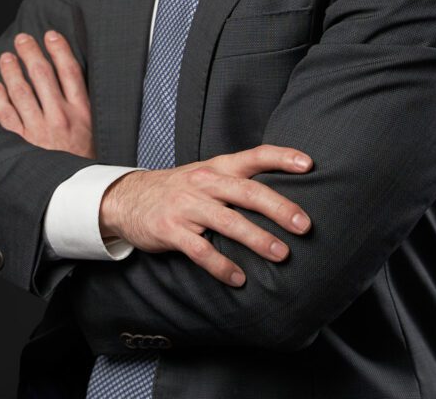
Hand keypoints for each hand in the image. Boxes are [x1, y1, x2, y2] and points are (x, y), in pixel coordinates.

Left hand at [0, 30, 95, 158]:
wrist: (78, 199)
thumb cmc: (88, 166)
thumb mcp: (97, 135)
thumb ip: (86, 111)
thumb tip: (75, 86)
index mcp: (82, 113)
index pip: (69, 71)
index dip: (59, 49)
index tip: (50, 35)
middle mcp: (60, 116)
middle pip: (42, 74)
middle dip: (30, 52)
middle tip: (22, 39)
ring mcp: (39, 130)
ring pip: (21, 90)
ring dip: (12, 70)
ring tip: (6, 58)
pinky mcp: (21, 143)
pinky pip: (5, 114)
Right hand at [99, 145, 312, 286]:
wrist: (127, 198)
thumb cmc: (179, 189)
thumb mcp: (206, 174)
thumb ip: (237, 180)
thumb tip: (283, 195)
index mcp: (217, 167)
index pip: (253, 156)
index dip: (280, 157)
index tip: (308, 164)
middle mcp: (204, 182)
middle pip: (247, 191)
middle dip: (278, 207)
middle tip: (305, 225)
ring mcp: (187, 206)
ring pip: (227, 221)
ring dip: (256, 238)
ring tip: (281, 255)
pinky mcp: (171, 230)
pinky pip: (200, 250)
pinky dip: (221, 266)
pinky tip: (239, 279)